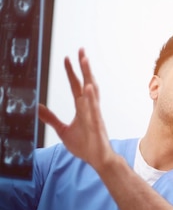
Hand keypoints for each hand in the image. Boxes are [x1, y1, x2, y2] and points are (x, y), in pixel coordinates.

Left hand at [38, 48, 115, 171]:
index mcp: (82, 108)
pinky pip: (93, 109)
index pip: (76, 85)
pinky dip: (91, 97)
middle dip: (83, 67)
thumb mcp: (63, 130)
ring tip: (85, 61)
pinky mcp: (96, 124)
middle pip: (86, 82)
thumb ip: (51, 118)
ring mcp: (94, 114)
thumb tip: (38, 108)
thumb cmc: (85, 145)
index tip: (67, 58)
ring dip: (88, 75)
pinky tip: (88, 87)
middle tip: (81, 50)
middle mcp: (89, 107)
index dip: (71, 72)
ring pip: (91, 91)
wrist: (98, 159)